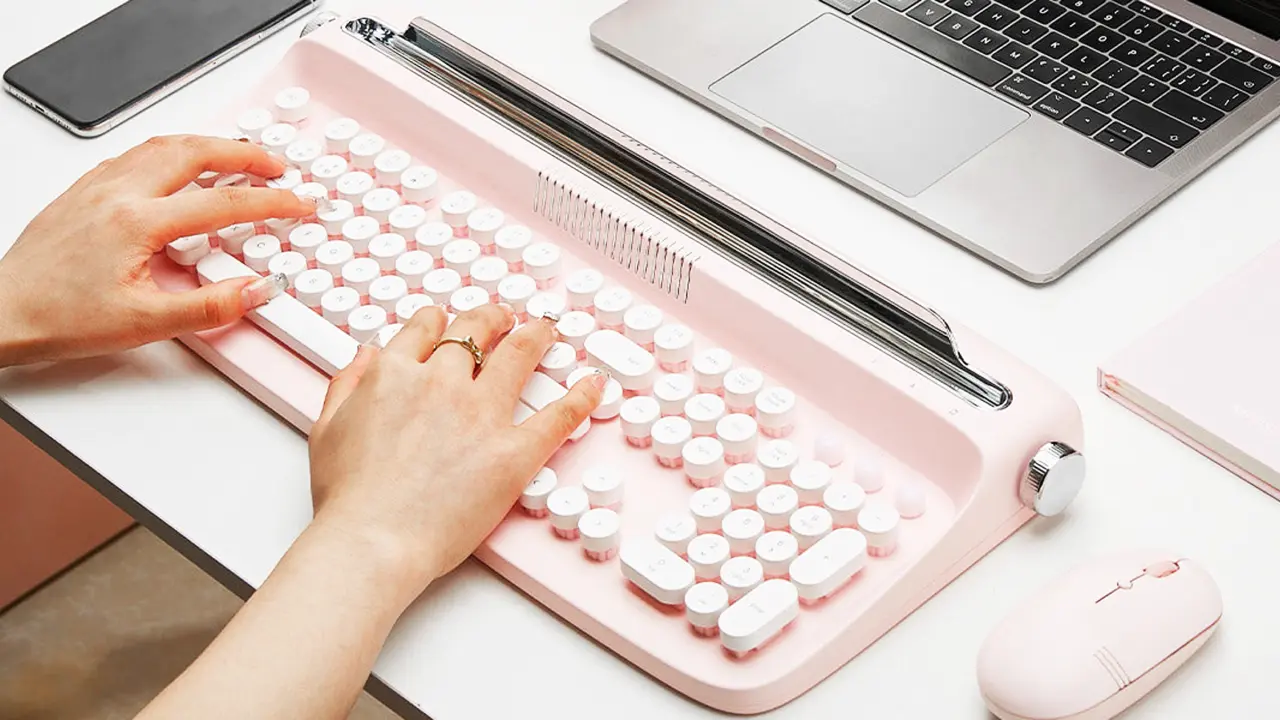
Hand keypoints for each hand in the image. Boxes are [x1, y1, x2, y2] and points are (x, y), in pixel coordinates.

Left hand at [0, 135, 316, 366]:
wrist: (3, 312)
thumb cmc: (59, 317)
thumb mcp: (145, 324)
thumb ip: (210, 307)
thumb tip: (255, 290)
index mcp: (138, 221)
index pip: (223, 202)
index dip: (272, 202)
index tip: (299, 204)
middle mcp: (118, 192)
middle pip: (196, 152)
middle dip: (246, 155)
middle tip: (278, 166)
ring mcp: (98, 186)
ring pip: (164, 145)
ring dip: (209, 145)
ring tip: (238, 156)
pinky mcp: (83, 191)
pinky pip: (136, 154)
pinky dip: (171, 150)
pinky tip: (177, 164)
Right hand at [307, 303, 604, 594]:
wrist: (372, 541)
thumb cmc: (349, 499)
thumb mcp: (327, 430)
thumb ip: (347, 384)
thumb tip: (366, 356)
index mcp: (395, 375)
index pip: (426, 329)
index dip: (441, 322)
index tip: (449, 324)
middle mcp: (441, 383)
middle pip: (475, 331)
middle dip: (492, 318)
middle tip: (504, 318)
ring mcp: (481, 414)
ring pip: (518, 355)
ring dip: (536, 337)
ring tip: (546, 332)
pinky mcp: (514, 451)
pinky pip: (558, 415)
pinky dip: (581, 397)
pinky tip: (594, 386)